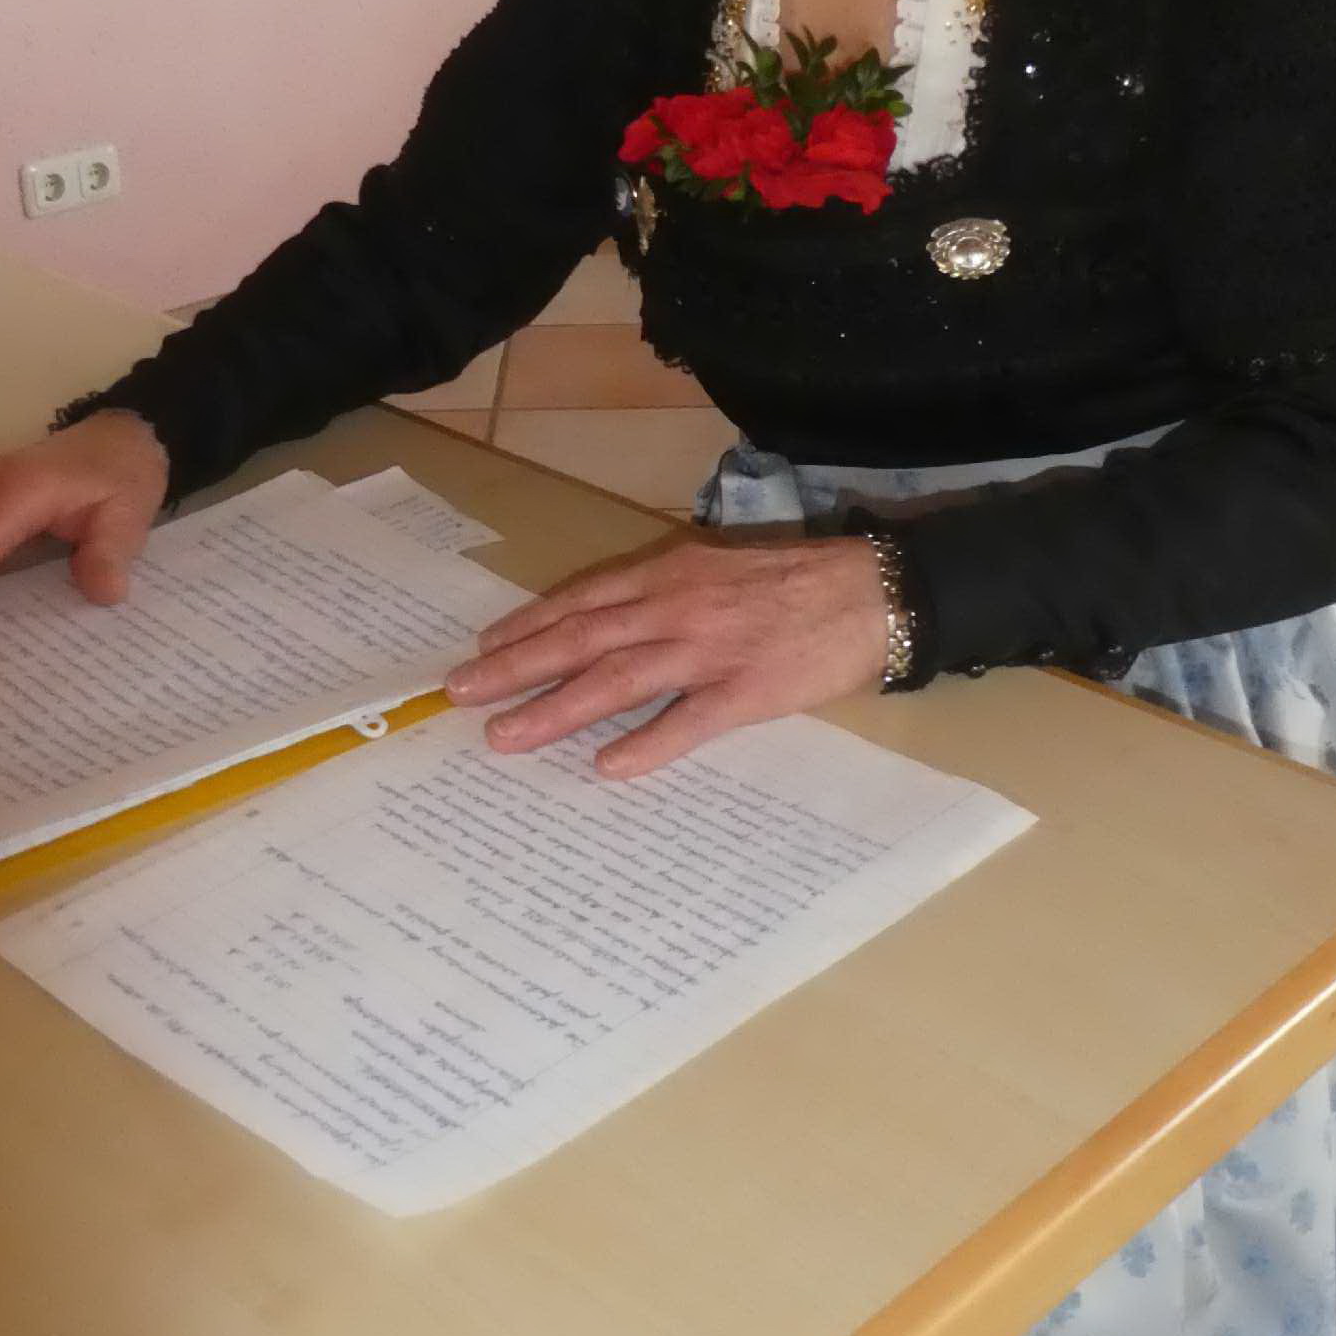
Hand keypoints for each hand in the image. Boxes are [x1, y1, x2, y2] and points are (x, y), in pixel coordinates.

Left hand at [444, 532, 889, 777]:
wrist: (874, 590)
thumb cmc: (798, 580)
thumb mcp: (720, 568)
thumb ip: (668, 592)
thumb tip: (615, 621)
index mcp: (670, 573)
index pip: (583, 600)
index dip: (529, 626)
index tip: (484, 649)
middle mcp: (677, 608)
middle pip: (581, 639)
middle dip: (516, 668)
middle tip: (461, 695)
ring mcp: (709, 650)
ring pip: (616, 679)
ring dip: (555, 708)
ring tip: (506, 735)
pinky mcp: (747, 692)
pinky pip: (687, 722)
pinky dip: (646, 744)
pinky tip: (607, 767)